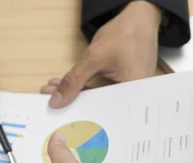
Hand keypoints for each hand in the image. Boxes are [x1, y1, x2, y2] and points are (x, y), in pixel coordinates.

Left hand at [43, 1, 161, 108]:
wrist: (139, 18)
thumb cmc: (125, 34)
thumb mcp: (94, 58)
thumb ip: (74, 80)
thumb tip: (57, 101)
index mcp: (133, 95)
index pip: (102, 112)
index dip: (78, 113)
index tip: (58, 111)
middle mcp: (134, 98)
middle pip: (100, 108)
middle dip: (75, 103)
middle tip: (53, 101)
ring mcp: (128, 91)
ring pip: (99, 99)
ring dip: (78, 93)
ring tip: (56, 91)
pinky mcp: (122, 85)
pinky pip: (102, 90)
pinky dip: (86, 86)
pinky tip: (68, 85)